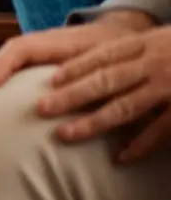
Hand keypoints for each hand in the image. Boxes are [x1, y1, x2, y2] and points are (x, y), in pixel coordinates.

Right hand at [0, 10, 154, 115]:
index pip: (18, 49)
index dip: (2, 66)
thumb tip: (73, 100)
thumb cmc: (109, 52)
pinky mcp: (24, 67)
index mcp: (50, 43)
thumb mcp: (103, 62)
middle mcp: (30, 47)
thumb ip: (88, 77)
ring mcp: (23, 56)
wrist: (112, 35)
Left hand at [40, 23, 170, 159]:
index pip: (104, 55)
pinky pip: (160, 131)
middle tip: (41, 107)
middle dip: (71, 95)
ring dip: (93, 122)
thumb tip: (98, 66)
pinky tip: (120, 158)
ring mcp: (170, 88)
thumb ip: (138, 52)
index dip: (76, 68)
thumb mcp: (165, 41)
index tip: (50, 80)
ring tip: (65, 134)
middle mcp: (155, 64)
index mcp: (148, 45)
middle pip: (105, 80)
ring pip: (125, 107)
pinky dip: (139, 145)